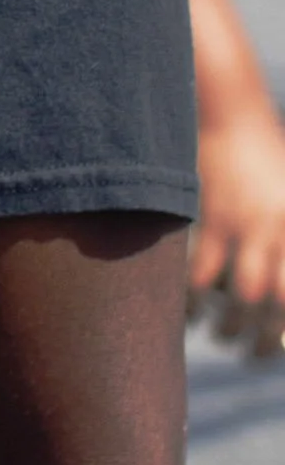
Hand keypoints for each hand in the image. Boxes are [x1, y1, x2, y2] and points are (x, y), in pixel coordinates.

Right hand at [190, 102, 284, 358]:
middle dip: (265, 340)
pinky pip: (204, 274)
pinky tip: (189, 312)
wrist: (231, 111)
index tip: (278, 345)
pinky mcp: (212, 218)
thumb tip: (269, 285)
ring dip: (229, 326)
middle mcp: (281, 232)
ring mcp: (247, 226)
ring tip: (219, 336)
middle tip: (251, 353)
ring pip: (244, 298)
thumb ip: (281, 237)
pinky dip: (195, 300)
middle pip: (281, 305)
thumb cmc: (265, 154)